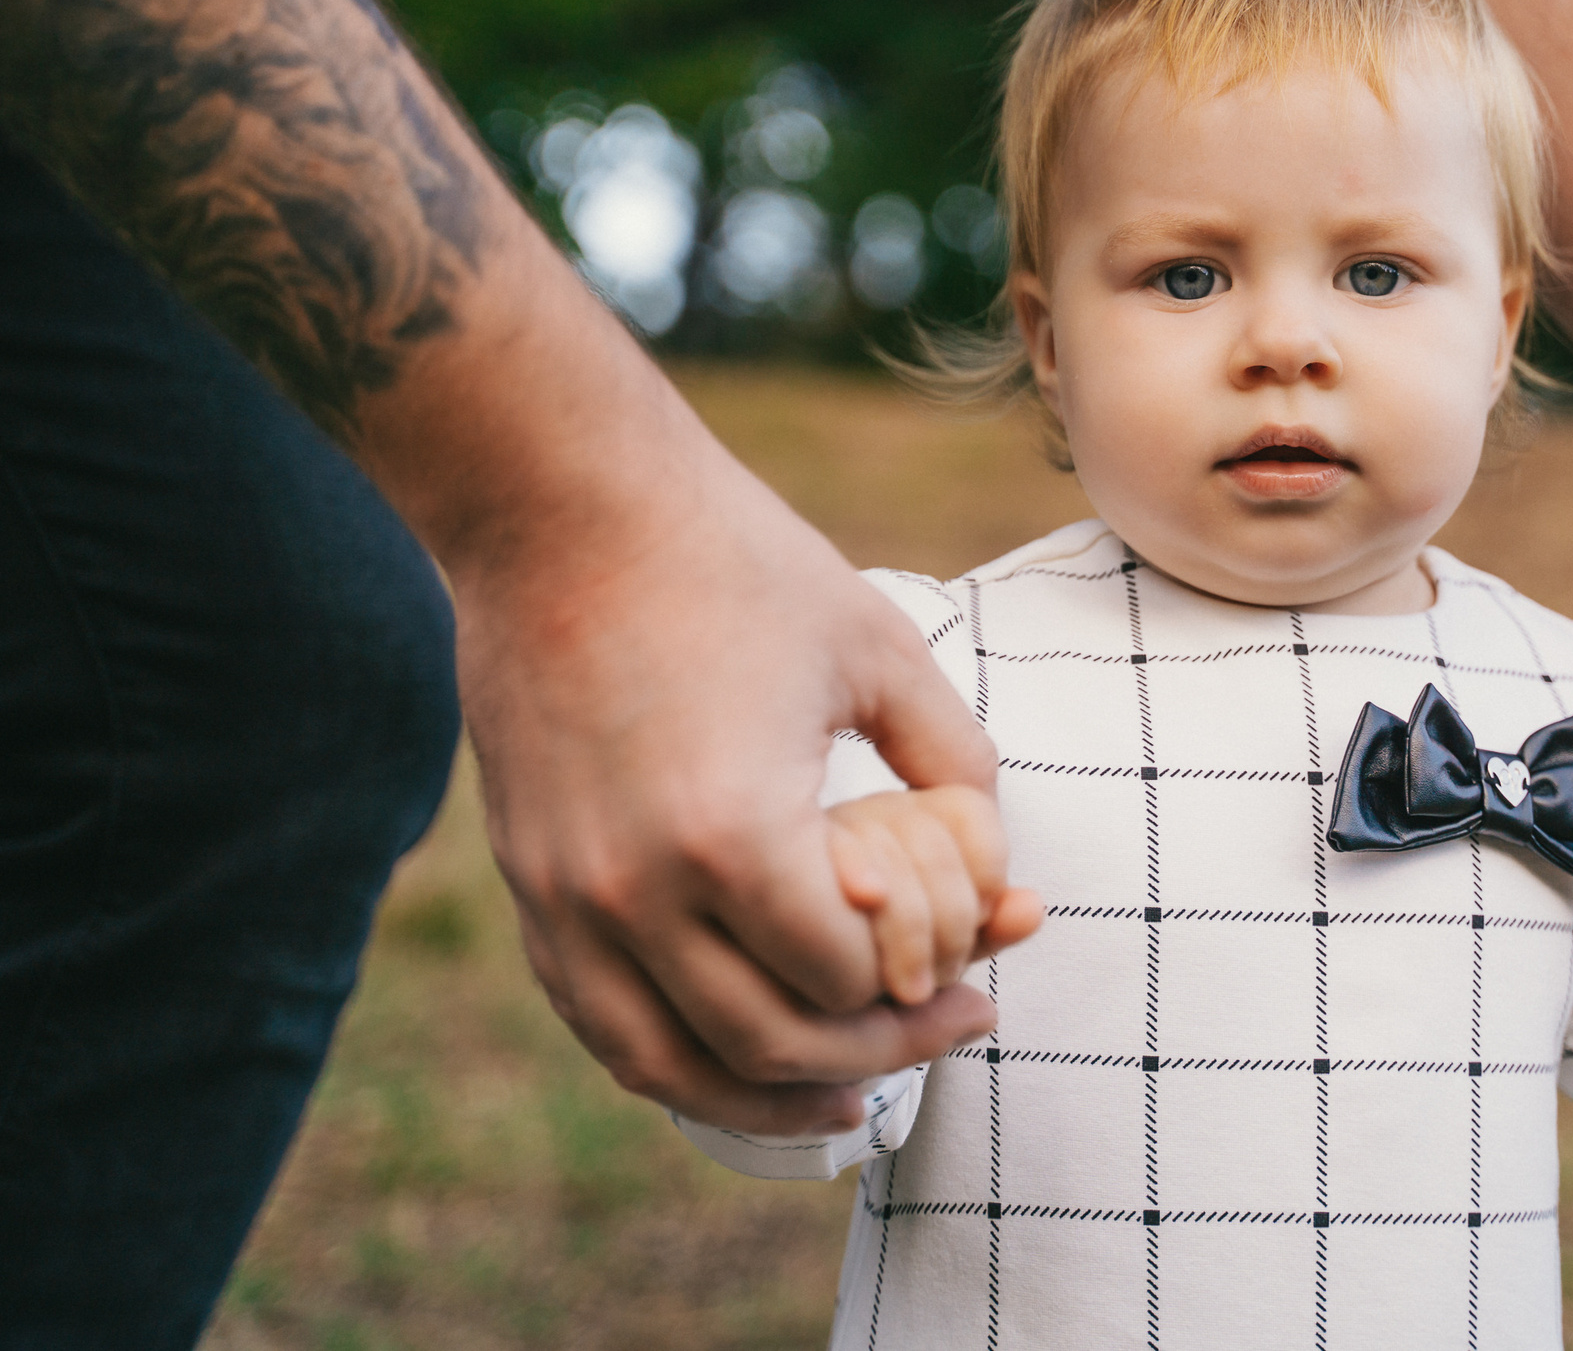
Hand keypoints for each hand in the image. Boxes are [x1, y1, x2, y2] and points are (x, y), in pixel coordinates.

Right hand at [457, 438, 1017, 1135]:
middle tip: (955, 1026)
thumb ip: (953, 767)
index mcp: (733, 837)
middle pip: (771, 1040)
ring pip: (670, 1064)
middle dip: (881, 1052)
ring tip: (851, 1101)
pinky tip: (740, 1058)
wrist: (561, 510)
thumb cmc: (733, 565)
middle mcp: (635, 893)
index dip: (934, 985)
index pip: (849, 975)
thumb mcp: (879, 652)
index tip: (990, 966)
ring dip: (771, 1096)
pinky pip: (601, 1021)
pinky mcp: (533, 885)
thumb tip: (998, 863)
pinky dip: (676, 1061)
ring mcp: (568, 899)